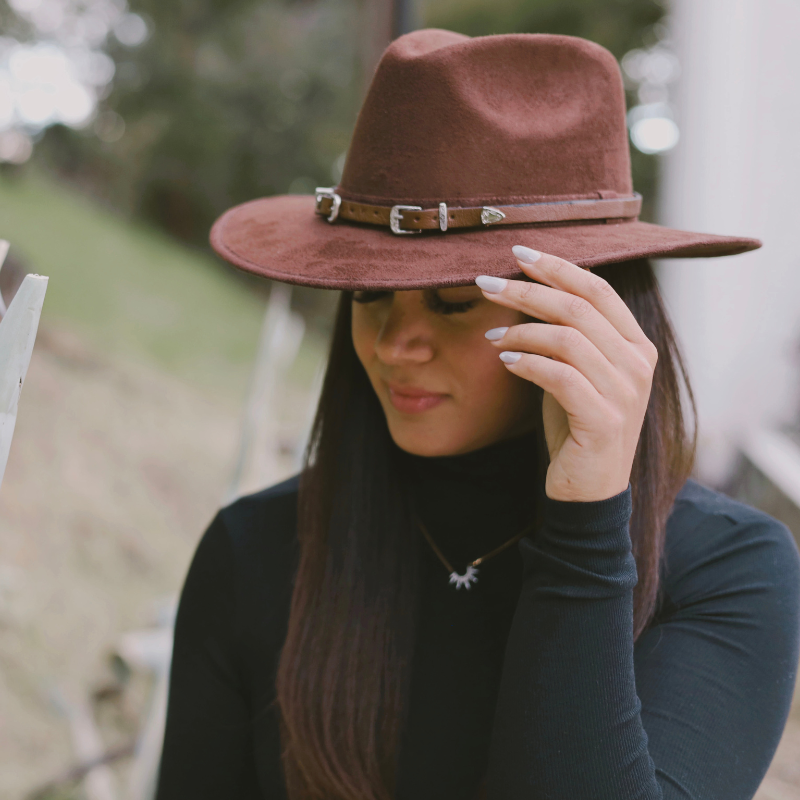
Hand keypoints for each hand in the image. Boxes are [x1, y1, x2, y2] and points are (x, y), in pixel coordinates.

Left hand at [476, 247, 657, 501]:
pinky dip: (528, 363)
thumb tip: (527, 292)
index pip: (598, 290)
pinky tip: (505, 362)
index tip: (519, 254)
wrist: (589, 489)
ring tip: (492, 336)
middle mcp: (638, 363)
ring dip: (521, 331)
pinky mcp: (604, 419)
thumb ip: (566, 336)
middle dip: (528, 290)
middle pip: (579, 307)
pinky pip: (560, 376)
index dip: (559, 267)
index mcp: (636, 345)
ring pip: (568, 338)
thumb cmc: (575, 426)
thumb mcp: (574, 372)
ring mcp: (625, 392)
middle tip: (487, 284)